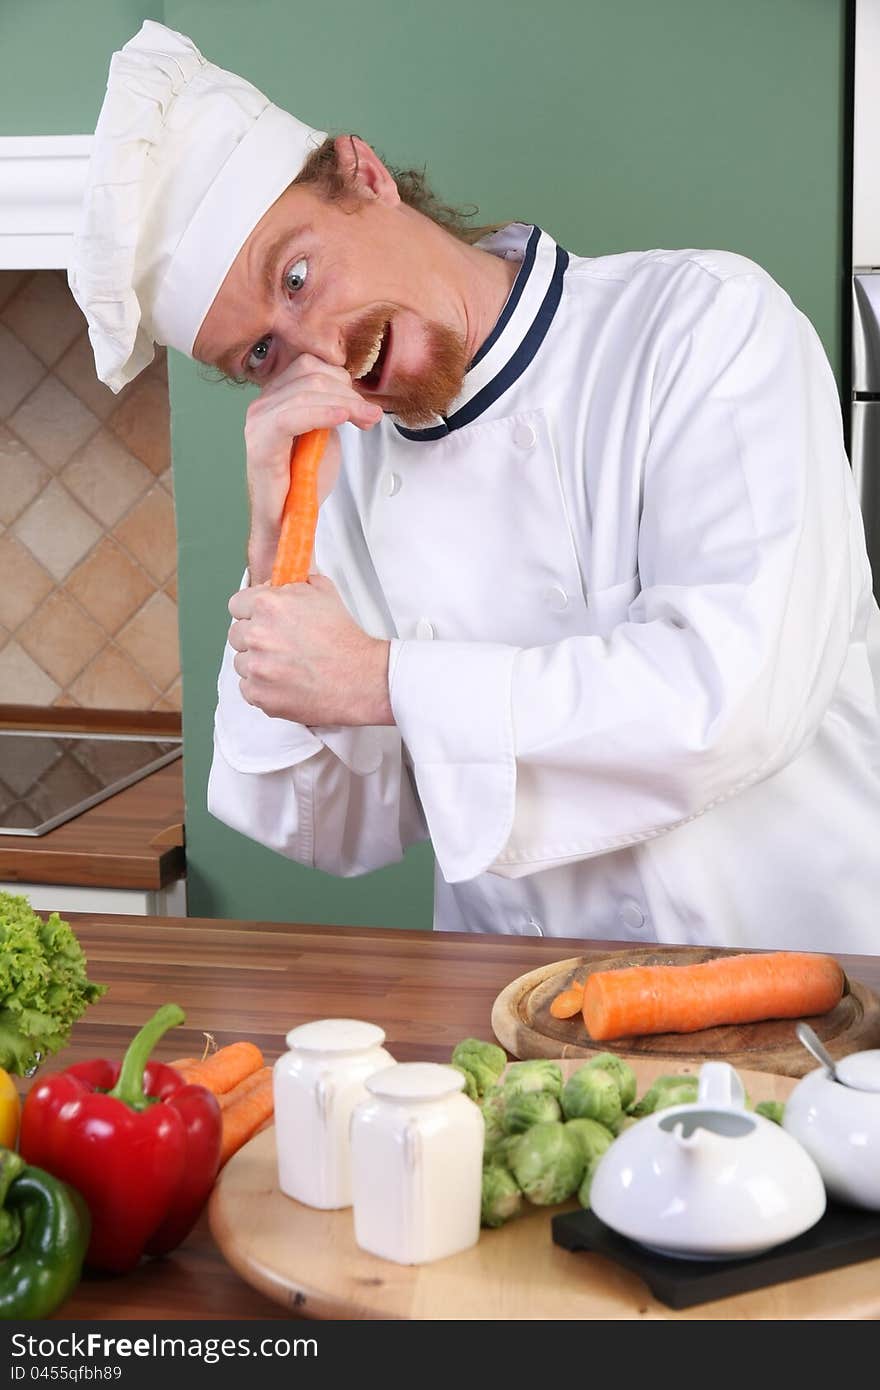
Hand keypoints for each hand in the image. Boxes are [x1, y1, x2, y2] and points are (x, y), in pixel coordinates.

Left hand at [227, 575, 393, 726]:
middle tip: (279, 644)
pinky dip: (262, 687)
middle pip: (236, 634)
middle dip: (254, 637)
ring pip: (241, 662)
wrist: (360, 678)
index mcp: (268, 605)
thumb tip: (283, 578)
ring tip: (285, 665)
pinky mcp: (260, 695)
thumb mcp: (324, 592)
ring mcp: (256, 668)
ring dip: (257, 663)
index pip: (237, 604)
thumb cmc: (344, 639)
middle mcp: (258, 635)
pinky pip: (247, 688)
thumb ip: (296, 581)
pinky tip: (284, 681)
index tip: (260, 618)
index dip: (251, 610)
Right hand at [243, 355, 382, 583]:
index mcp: (276, 397)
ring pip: (308, 391)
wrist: (287, 520)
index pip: (310, 364)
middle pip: (311, 374)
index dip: (342, 378)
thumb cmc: (304, 481)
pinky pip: (293, 415)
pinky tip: (344, 418)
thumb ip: (332, 408)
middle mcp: (262, 403)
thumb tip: (353, 390)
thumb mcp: (324, 434)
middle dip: (349, 393)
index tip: (366, 406)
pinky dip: (323, 413)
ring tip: (366, 421)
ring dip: (346, 404)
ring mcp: (258, 420)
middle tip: (371, 416)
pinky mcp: (260, 442)